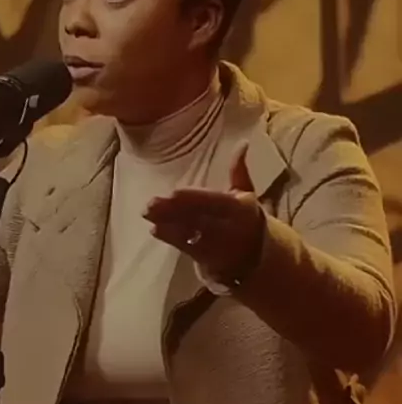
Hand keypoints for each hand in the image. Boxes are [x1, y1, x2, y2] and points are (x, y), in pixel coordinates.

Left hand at [142, 146, 264, 279]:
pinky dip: (170, 238)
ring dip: (167, 224)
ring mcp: (217, 246)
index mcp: (239, 209)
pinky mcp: (207, 260)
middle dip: (173, 212)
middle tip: (150, 205)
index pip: (215, 203)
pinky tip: (155, 229)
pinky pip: (187, 249)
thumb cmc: (244, 216)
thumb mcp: (246, 193)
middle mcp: (229, 228)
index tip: (173, 193)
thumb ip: (239, 170)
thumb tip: (243, 143)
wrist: (256, 255)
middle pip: (198, 219)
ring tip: (148, 215)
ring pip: (190, 234)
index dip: (194, 199)